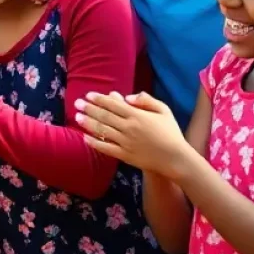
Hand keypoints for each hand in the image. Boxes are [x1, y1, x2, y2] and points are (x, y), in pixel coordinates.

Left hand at [76, 91, 192, 178]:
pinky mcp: (125, 155)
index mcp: (137, 115)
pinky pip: (106, 148)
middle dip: (89, 108)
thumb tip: (127, 97)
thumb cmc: (171, 133)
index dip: (99, 99)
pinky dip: (94, 143)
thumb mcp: (164, 111)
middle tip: (77, 103)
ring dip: (88, 123)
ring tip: (77, 117)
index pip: (113, 104)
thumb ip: (146, 100)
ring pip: (102, 130)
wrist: (176, 158)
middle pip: (104, 116)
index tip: (88, 95)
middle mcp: (129, 127)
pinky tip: (85, 137)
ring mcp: (126, 142)